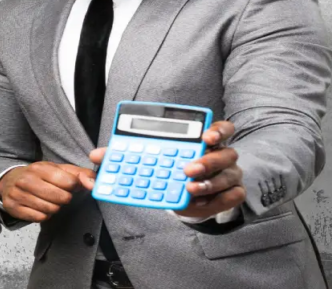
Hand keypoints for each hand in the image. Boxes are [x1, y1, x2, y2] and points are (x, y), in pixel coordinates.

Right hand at [0, 161, 95, 222]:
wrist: (10, 181)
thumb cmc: (39, 175)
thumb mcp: (58, 169)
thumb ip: (78, 174)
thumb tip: (94, 181)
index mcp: (41, 168)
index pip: (69, 182)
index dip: (74, 186)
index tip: (70, 186)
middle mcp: (27, 180)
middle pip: (61, 198)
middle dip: (64, 198)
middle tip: (59, 195)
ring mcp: (18, 194)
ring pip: (51, 209)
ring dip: (55, 207)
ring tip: (49, 200)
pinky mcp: (14, 208)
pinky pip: (39, 218)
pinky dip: (44, 215)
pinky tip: (40, 207)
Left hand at [85, 121, 245, 218]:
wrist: (190, 195)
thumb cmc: (174, 170)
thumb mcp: (156, 160)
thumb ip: (129, 154)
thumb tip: (97, 155)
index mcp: (207, 140)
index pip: (222, 128)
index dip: (217, 130)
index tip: (204, 135)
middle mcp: (222, 155)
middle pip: (226, 153)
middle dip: (208, 161)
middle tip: (187, 169)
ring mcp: (229, 175)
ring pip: (229, 176)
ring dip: (209, 183)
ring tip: (189, 188)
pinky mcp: (231, 193)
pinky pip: (234, 196)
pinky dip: (220, 200)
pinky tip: (204, 202)